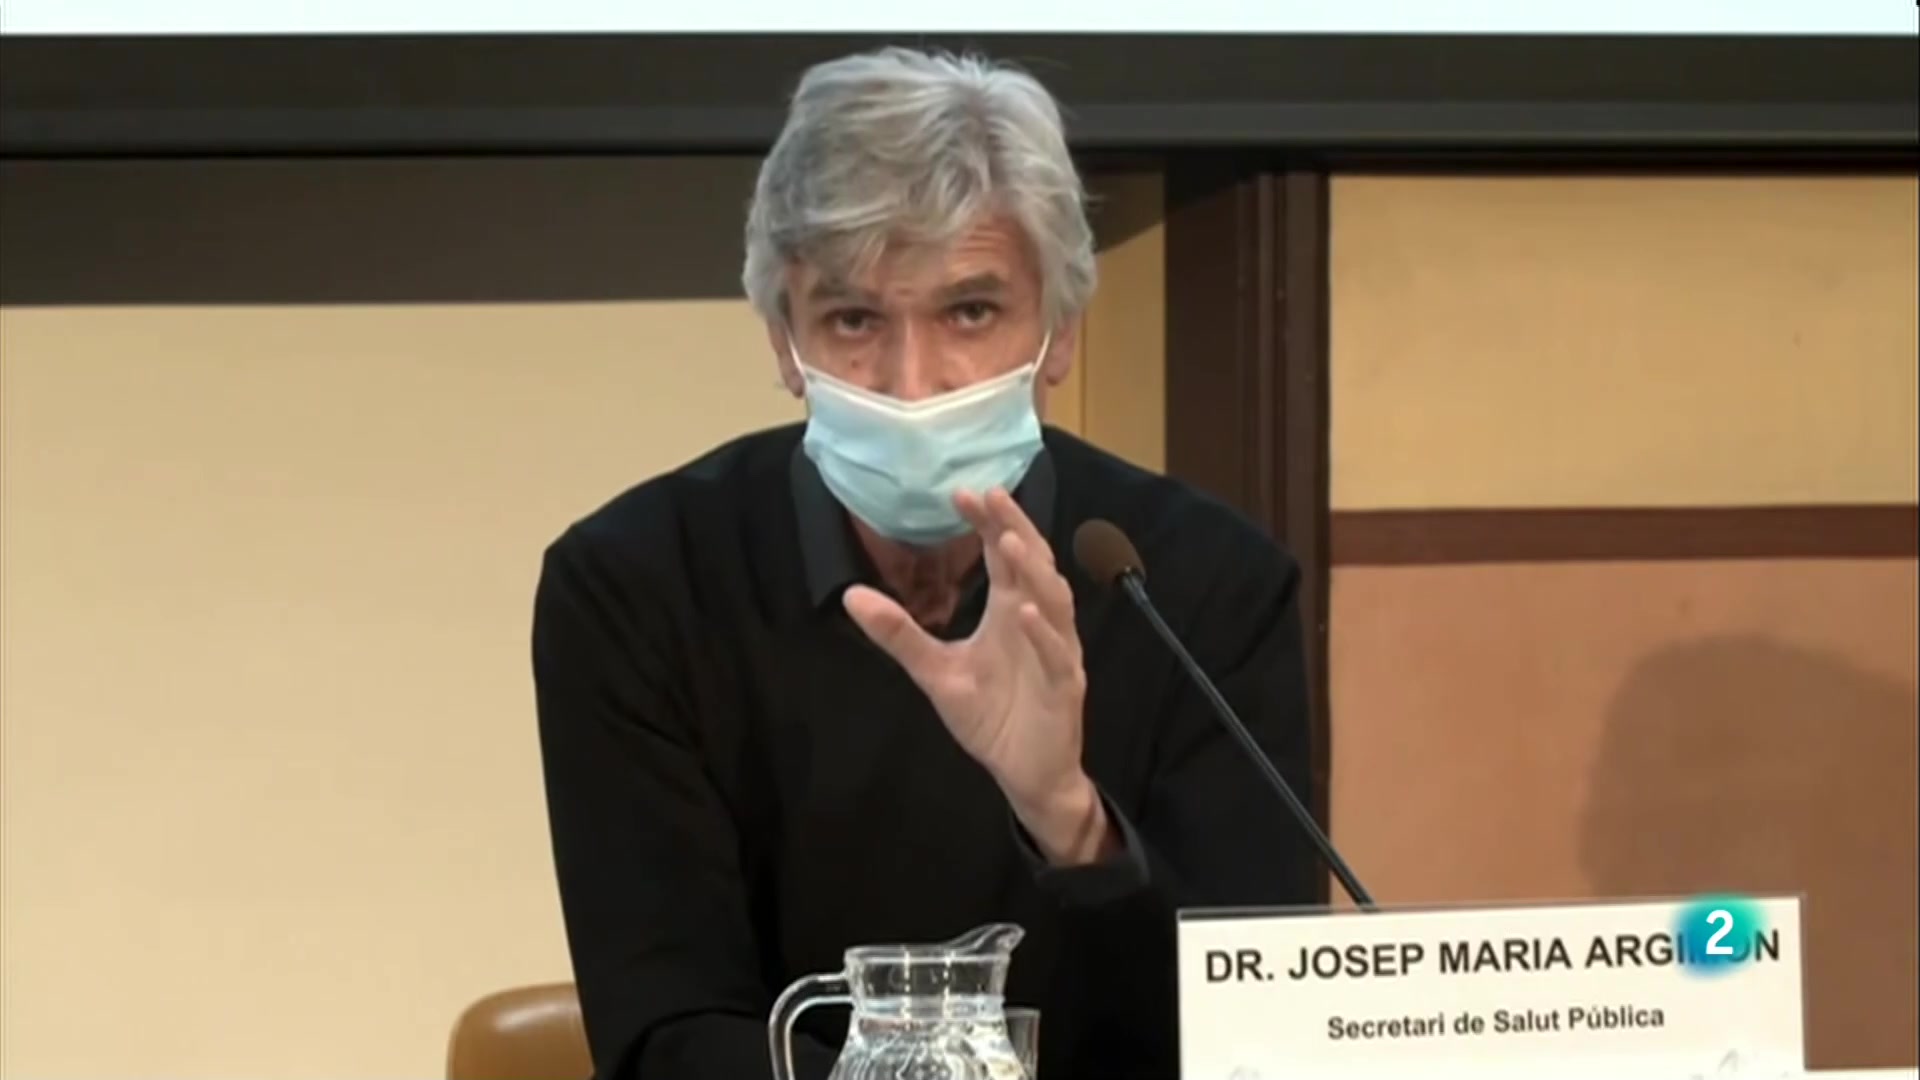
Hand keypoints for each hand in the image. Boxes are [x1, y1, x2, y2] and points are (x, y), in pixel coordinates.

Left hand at [844, 488, 1110, 862]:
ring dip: (1033, 571)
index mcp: (1011, 612)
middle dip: (1015, 528)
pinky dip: (1042, 634)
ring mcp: (1056, 652)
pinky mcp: (1064, 687)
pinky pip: (1056, 655)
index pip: (1004, 556)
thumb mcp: (936, 673)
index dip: (989, 523)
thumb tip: (851, 596)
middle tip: (992, 496)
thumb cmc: (991, 717)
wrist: (1025, 773)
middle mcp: (1038, 622)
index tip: (962, 494)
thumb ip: (900, 635)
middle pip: (1034, 564)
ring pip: (1053, 601)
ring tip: (1008, 542)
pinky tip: (1023, 613)